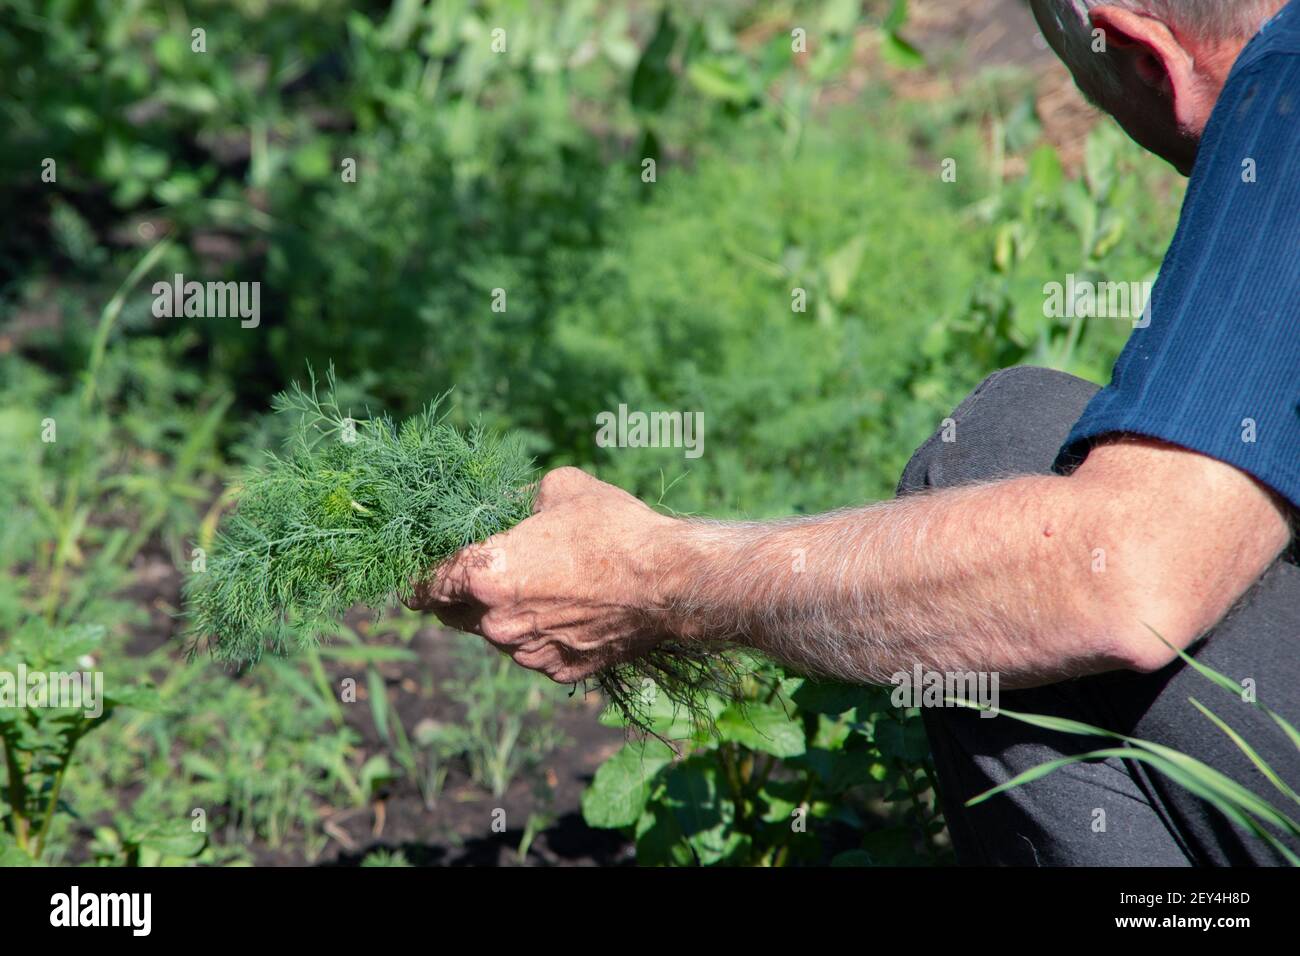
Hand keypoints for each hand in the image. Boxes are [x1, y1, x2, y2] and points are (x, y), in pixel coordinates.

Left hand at [406, 467, 685, 682]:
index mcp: (485, 576)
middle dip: (459, 596)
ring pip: (495, 635)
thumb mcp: (559, 489)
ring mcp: (527, 653)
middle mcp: (497, 623)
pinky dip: (540, 635)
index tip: (422, 568)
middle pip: (452, 615)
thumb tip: (509, 507)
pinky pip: (533, 652)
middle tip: (481, 574)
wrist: (671, 584)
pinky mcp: (558, 671)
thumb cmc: (615, 530)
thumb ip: (519, 500)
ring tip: (541, 587)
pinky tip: (568, 610)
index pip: (423, 585)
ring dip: (503, 616)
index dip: (418, 575)